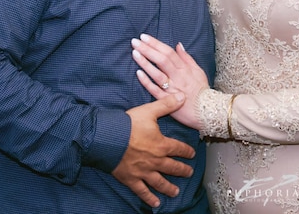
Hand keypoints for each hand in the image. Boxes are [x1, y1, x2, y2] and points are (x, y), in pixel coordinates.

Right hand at [111, 94, 195, 208]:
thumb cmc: (127, 124)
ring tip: (176, 192)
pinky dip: (149, 198)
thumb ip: (167, 105)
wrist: (106, 138)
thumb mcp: (149, 111)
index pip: (179, 149)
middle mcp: (155, 161)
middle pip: (172, 167)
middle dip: (182, 170)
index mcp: (161, 145)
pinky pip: (142, 191)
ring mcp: (143, 172)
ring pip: (160, 182)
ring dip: (169, 187)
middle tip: (189, 172)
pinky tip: (155, 203)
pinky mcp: (131, 179)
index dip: (187, 151)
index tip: (192, 154)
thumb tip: (183, 96)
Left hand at [132, 34, 208, 129]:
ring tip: (134, 53)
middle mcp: (178, 77)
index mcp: (185, 69)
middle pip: (162, 60)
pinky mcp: (166, 101)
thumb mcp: (198, 71)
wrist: (206, 111)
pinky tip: (138, 73)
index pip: (169, 53)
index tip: (144, 37)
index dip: (156, 44)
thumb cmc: (202, 91)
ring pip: (157, 73)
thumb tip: (178, 45)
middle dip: (148, 49)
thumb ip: (187, 58)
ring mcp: (171, 89)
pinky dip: (146, 81)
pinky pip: (155, 90)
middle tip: (135, 41)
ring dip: (145, 62)